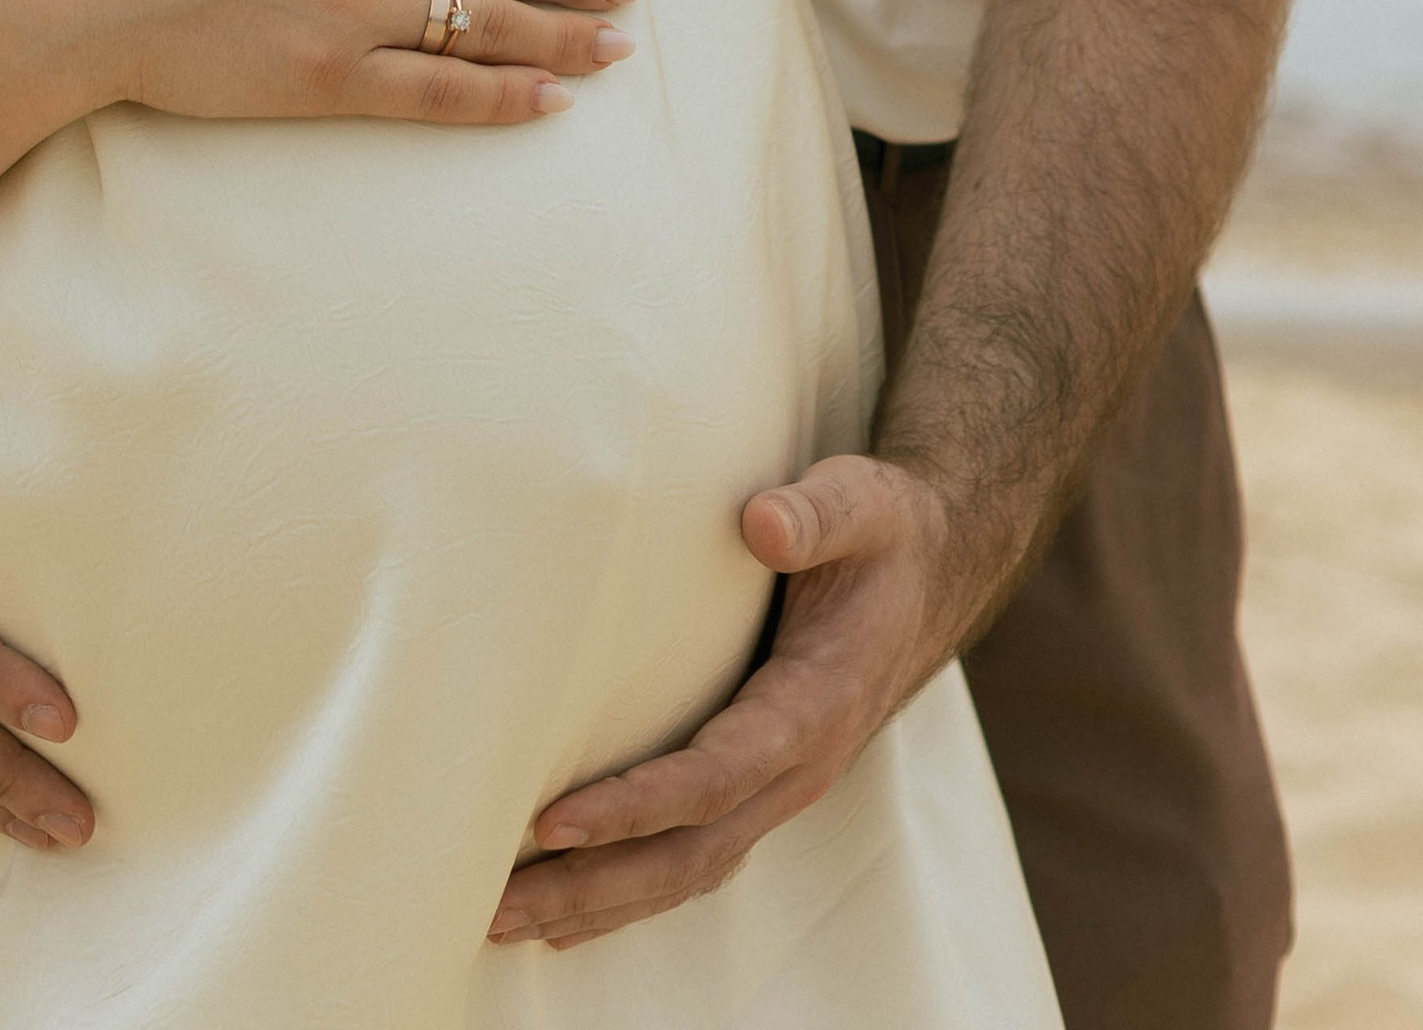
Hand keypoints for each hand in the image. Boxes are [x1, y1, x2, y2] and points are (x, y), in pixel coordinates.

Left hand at [487, 453, 986, 950]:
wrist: (930, 574)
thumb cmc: (882, 533)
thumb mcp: (862, 501)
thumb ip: (817, 513)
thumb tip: (762, 522)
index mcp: (816, 706)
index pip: (715, 775)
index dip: (634, 806)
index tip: (551, 822)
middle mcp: (798, 769)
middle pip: (687, 853)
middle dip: (591, 885)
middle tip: (492, 906)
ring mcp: (779, 790)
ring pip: (684, 873)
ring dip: (595, 906)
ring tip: (498, 922)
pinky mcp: (760, 789)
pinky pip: (692, 861)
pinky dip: (626, 896)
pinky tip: (565, 919)